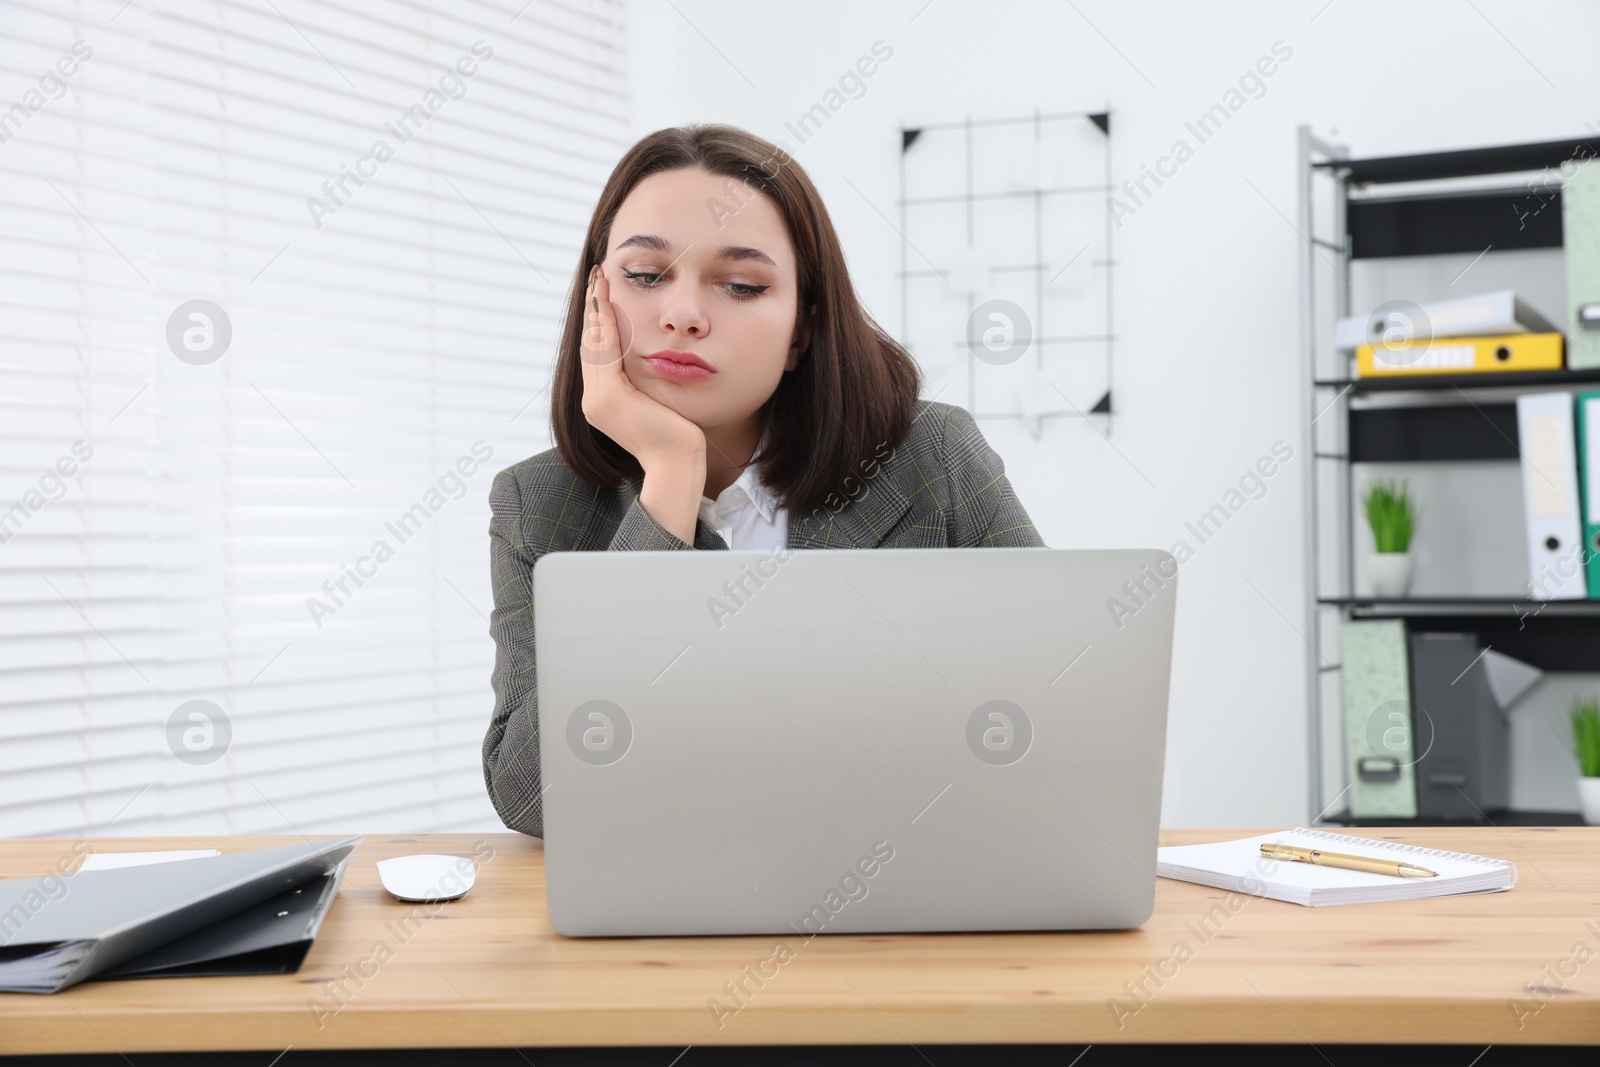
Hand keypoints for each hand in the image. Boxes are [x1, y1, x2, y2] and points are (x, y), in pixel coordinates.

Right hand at [579, 264, 705, 471]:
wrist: (678, 464)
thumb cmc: (677, 436)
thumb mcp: (657, 400)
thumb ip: (645, 382)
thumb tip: (653, 356)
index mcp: (602, 402)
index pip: (598, 353)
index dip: (598, 321)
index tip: (602, 292)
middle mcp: (593, 402)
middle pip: (591, 344)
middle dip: (594, 308)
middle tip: (597, 276)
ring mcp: (598, 401)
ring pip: (594, 344)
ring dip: (597, 309)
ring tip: (599, 281)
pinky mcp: (609, 398)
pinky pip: (605, 354)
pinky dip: (605, 327)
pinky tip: (608, 304)